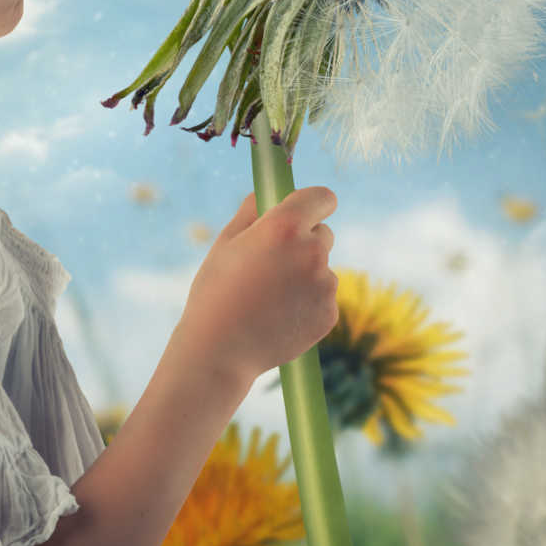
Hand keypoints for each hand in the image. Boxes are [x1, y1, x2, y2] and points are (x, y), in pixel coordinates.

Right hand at [180, 187, 339, 385]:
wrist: (220, 349)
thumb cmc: (215, 291)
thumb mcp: (224, 243)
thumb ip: (250, 212)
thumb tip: (267, 195)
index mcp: (284, 228)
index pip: (322, 197)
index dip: (312, 202)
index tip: (303, 210)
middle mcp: (311, 252)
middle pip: (323, 233)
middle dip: (304, 240)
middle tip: (271, 261)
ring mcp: (325, 285)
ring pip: (321, 268)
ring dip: (303, 274)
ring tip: (267, 296)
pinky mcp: (330, 313)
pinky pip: (322, 296)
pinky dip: (306, 302)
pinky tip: (278, 315)